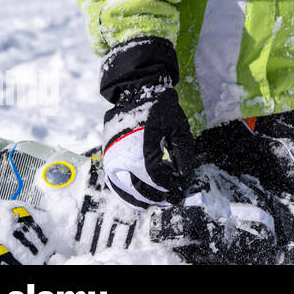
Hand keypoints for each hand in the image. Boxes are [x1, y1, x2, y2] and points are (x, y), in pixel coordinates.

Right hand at [99, 37, 194, 207]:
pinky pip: (115, 184)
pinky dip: (127, 194)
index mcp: (142, 147)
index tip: (182, 189)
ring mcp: (112, 159)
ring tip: (159, 201)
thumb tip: (185, 177)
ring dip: (143, 199)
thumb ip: (183, 153)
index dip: (171, 187)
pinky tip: (140, 199)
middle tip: (173, 199)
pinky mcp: (108, 158)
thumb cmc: (160, 108)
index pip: (157, 178)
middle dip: (159, 197)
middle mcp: (123, 156)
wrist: (134, 92)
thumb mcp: (179, 127)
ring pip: (125, 190)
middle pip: (141, 188)